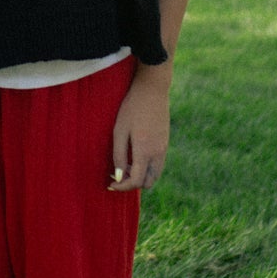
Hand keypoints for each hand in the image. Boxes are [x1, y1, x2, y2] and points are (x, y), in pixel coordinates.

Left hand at [109, 63, 170, 191]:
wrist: (152, 90)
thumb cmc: (132, 108)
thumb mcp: (120, 130)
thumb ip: (119, 155)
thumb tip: (119, 176)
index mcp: (146, 151)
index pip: (136, 181)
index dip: (122, 187)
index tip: (110, 184)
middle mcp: (158, 154)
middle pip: (149, 182)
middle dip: (133, 183)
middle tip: (118, 173)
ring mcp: (164, 148)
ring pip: (155, 175)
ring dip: (142, 176)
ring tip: (126, 164)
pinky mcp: (165, 142)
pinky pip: (158, 164)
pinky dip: (147, 167)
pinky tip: (135, 155)